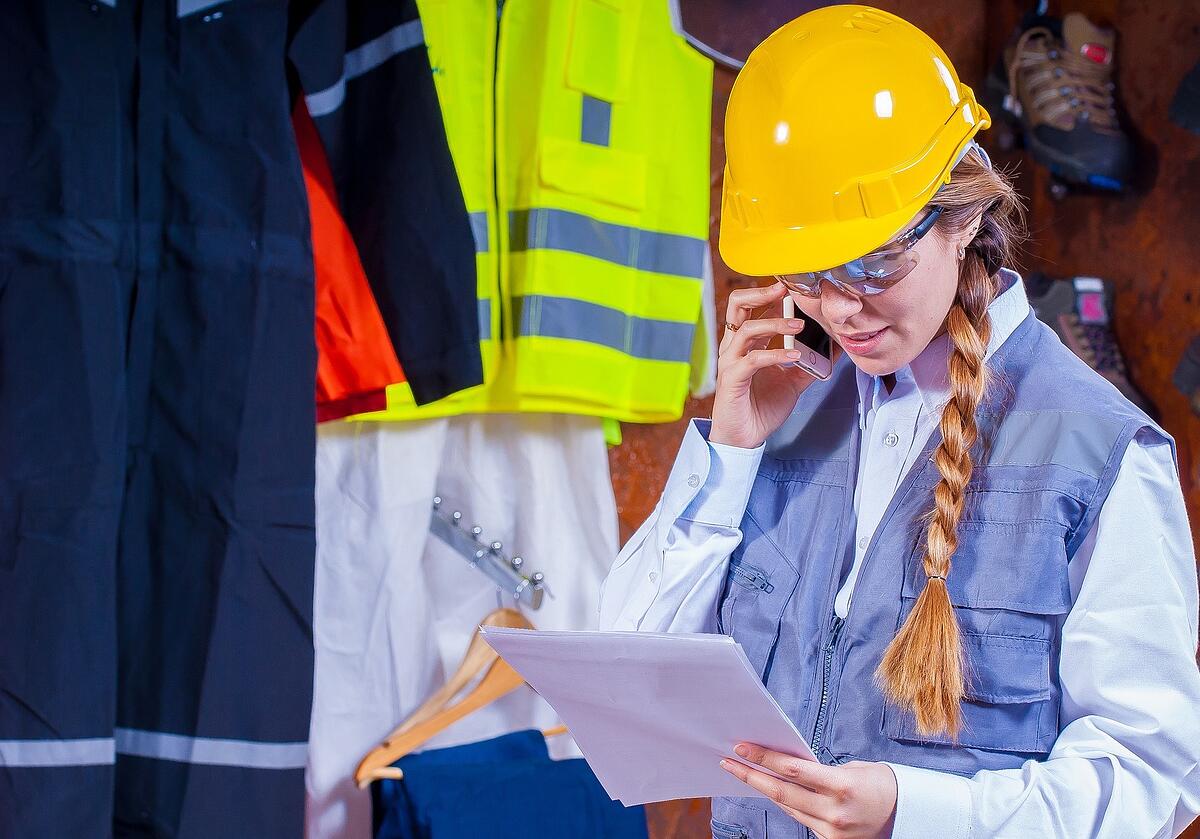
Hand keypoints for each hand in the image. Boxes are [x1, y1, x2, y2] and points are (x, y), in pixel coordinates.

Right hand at [709, 282, 827, 449]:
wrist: (744, 438)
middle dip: (761, 293)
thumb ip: (807, 364)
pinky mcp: (732, 379)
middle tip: (785, 289)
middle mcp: (734, 347)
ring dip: (775, 323)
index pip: (754, 307)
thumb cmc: (760, 408)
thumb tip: (832, 351)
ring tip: (799, 326)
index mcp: (746, 343)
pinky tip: (793, 356)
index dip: (773, 295)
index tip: (796, 288)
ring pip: (747, 329)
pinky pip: (752, 359)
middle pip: (737, 305)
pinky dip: (774, 354)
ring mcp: (731, 362)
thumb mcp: (791, 382)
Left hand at [720, 744, 896, 838]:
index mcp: (842, 786)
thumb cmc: (885, 787)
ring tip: (746, 773)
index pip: (792, 769)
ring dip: (766, 790)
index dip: (763, 758)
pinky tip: (775, 791)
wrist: (911, 817)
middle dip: (751, 775)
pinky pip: (803, 820)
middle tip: (729, 762)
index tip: (742, 748)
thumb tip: (792, 767)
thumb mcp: (857, 769)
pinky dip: (789, 805)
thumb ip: (823, 771)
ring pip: (788, 807)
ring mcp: (832, 831)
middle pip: (781, 791)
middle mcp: (834, 811)